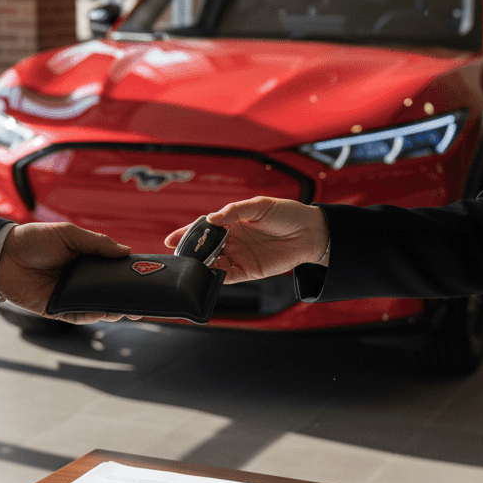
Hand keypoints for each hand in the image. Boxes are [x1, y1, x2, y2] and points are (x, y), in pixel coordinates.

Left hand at [0, 222, 133, 322]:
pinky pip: (80, 316)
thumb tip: (126, 251)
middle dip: (127, 296)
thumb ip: (97, 243)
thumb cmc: (33, 240)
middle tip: (145, 298)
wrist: (2, 256)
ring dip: (115, 308)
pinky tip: (107, 312)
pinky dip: (94, 316)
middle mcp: (80, 279)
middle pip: (109, 290)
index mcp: (84, 260)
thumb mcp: (68, 234)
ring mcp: (70, 295)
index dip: (129, 273)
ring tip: (130, 308)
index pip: (112, 269)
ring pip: (98, 306)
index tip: (147, 276)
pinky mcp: (57, 309)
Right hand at [165, 197, 328, 283]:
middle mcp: (232, 240)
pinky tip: (209, 274)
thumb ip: (234, 211)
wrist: (311, 232)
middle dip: (190, 253)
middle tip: (178, 256)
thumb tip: (211, 219)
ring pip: (213, 263)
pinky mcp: (249, 271)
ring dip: (202, 266)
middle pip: (205, 249)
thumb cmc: (287, 213)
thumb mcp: (259, 205)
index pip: (203, 229)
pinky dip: (217, 277)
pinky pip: (228, 276)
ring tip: (191, 266)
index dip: (186, 234)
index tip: (170, 240)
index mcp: (231, 222)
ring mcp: (239, 256)